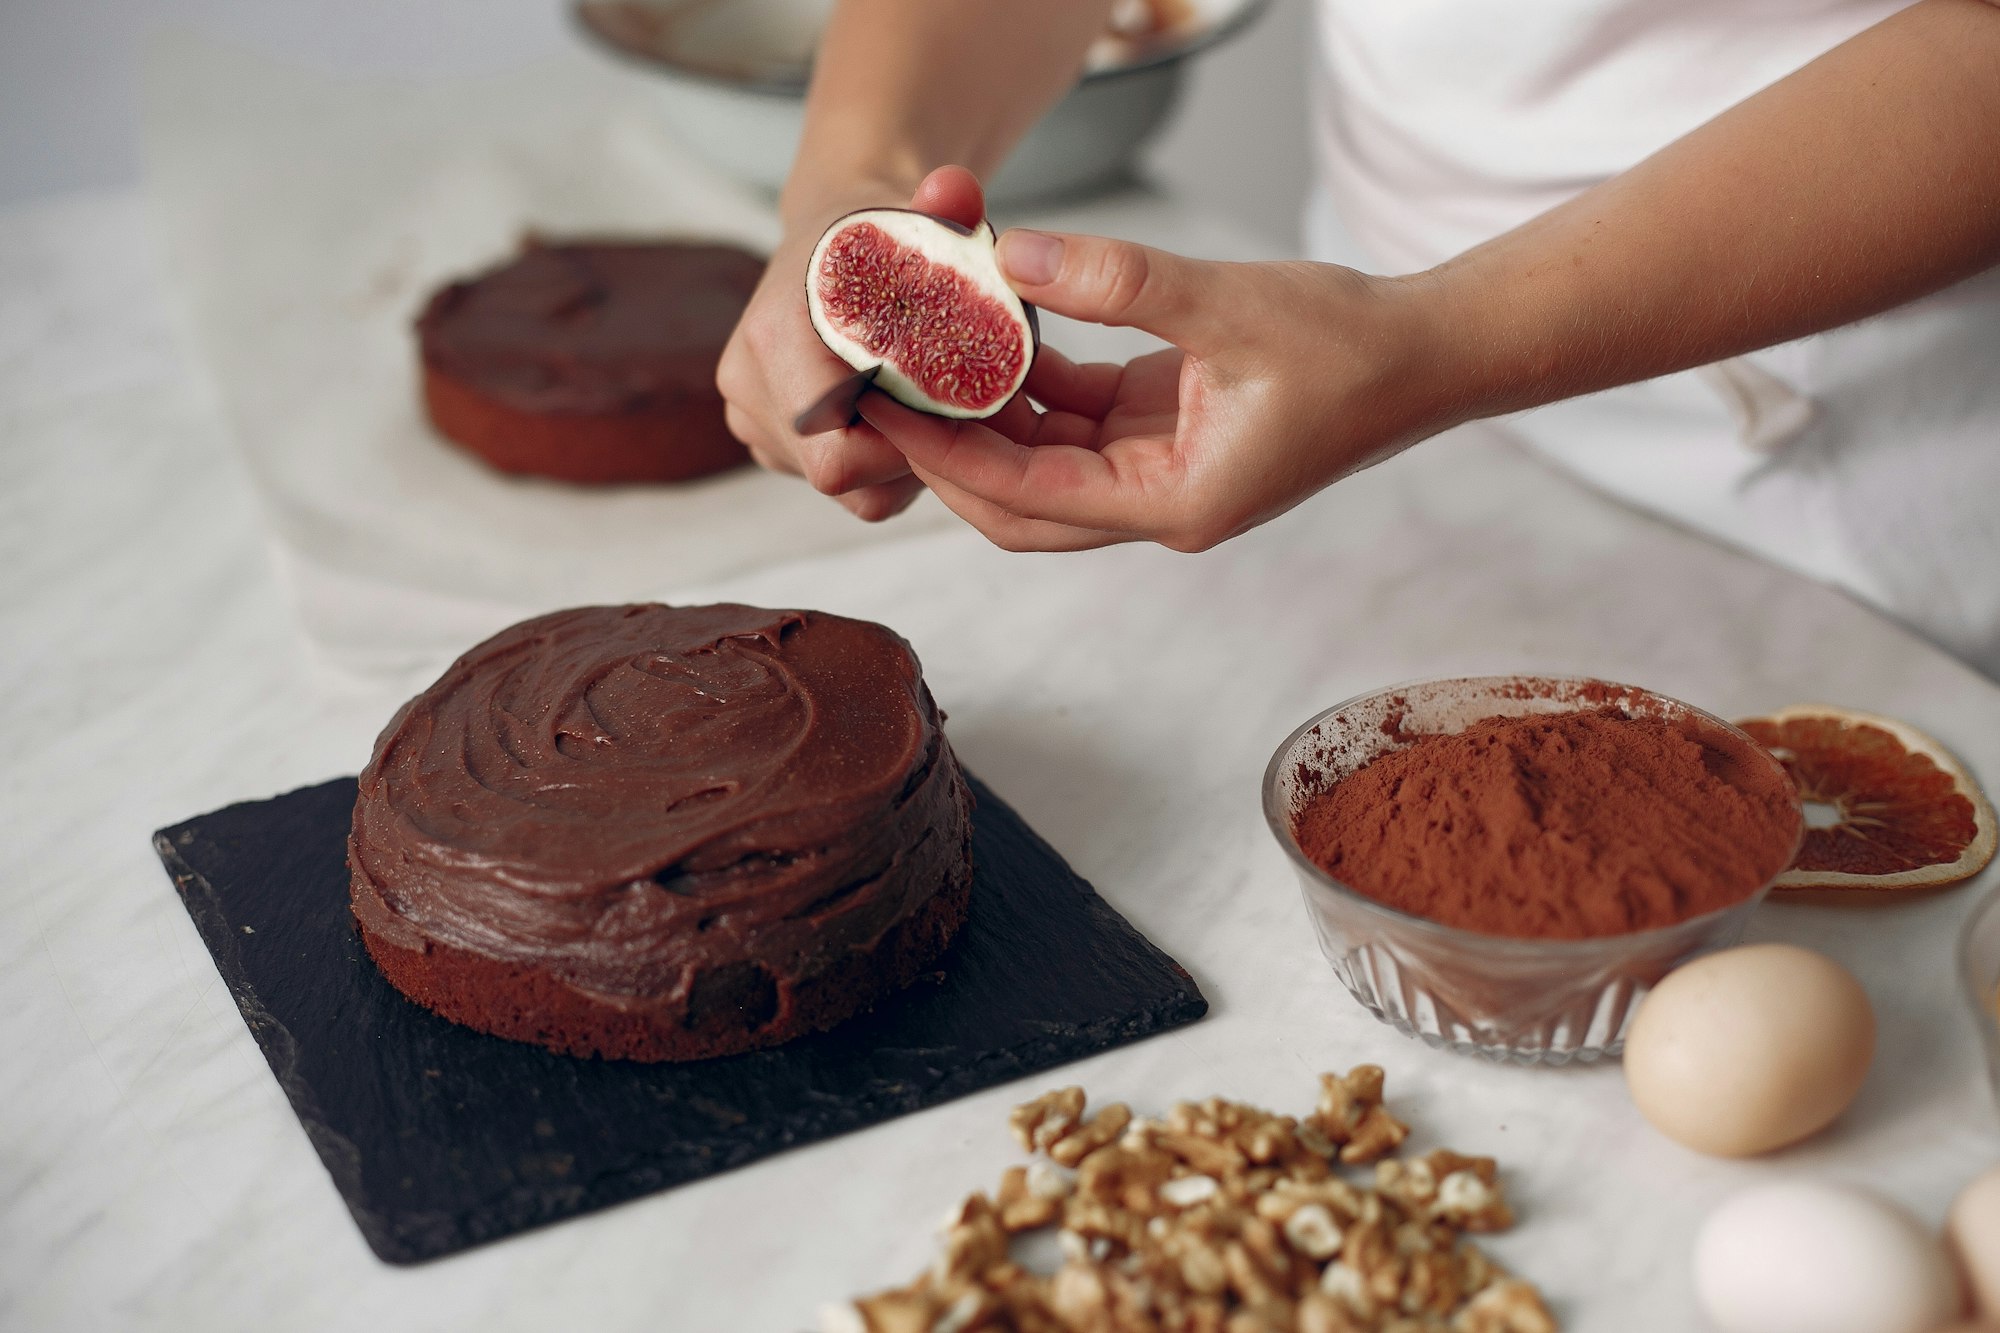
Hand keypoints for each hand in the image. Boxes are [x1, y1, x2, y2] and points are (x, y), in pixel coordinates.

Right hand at [716, 166, 989, 520]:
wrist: (831, 239)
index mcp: (774, 336)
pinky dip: (883, 466)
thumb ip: (947, 200)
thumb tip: (957, 190)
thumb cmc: (880, 232)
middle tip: (959, 410)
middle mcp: (748, 385)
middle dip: (909, 455)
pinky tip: (906, 416)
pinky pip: (842, 487)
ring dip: (900, 462)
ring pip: (846, 489)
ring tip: (931, 404)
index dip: (898, 446)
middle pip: (842, 476)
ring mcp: (751, 419)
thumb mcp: (918, 212)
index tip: (948, 408)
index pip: (833, 449)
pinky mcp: (767, 442)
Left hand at [858, 231, 1452, 550]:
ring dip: (989, 414)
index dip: (949, 461)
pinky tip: (996, 329)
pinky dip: (1036, 382)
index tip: (886, 417)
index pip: (1027, 496)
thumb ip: (1121, 281)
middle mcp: (1157, 503)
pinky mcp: (1166, 434)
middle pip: (1019, 503)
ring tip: (924, 355)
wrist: (1426, 355)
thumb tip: (1015, 254)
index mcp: (1172, 504)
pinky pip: (1078, 418)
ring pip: (1043, 461)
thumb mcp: (1230, 304)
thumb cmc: (1352, 348)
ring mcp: (1159, 472)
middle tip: (884, 397)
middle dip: (950, 455)